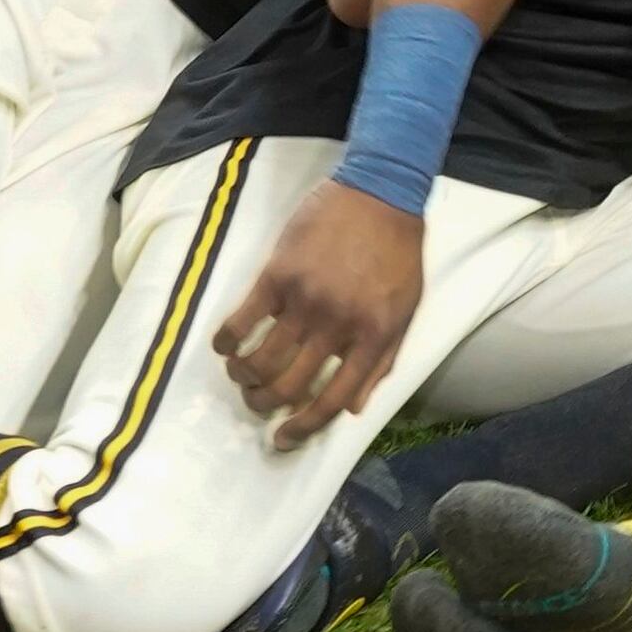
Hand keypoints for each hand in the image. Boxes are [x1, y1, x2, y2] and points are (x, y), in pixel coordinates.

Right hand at [213, 183, 427, 447]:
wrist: (382, 192)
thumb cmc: (398, 253)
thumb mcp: (406, 310)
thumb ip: (382, 361)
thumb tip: (353, 409)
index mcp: (372, 338)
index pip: (332, 401)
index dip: (303, 428)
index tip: (283, 439)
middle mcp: (337, 325)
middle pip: (288, 386)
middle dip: (265, 405)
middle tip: (256, 404)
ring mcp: (305, 300)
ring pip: (261, 360)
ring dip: (244, 378)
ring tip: (241, 377)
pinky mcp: (278, 274)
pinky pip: (242, 320)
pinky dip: (228, 341)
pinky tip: (225, 347)